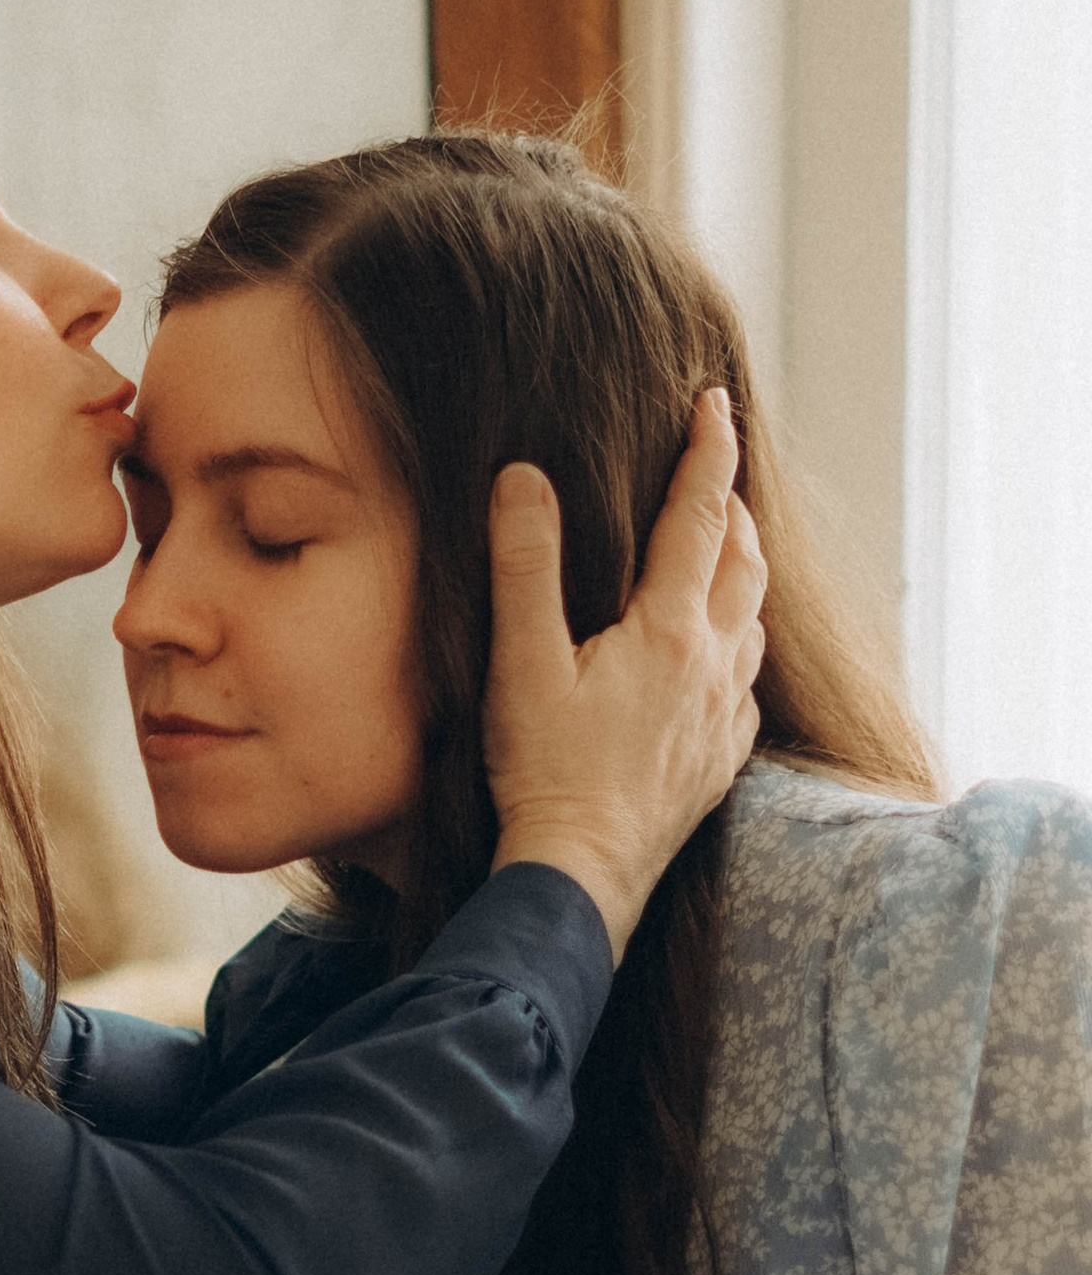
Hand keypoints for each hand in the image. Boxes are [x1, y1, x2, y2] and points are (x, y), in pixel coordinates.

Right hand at [484, 388, 765, 961]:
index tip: (715, 401)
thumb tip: (525, 478)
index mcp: (667, 628)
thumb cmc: (545, 772)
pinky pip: (745, 685)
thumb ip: (525, 567)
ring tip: (727, 550)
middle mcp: (711, 664)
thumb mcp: (521, 663)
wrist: (582, 873)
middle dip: (733, 509)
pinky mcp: (719, 760)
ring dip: (742, 573)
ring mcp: (722, 715)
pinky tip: (720, 656)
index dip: (708, 452)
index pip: (698, 516)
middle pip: (743, 562)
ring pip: (752, 621)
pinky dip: (738, 645)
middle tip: (718, 473)